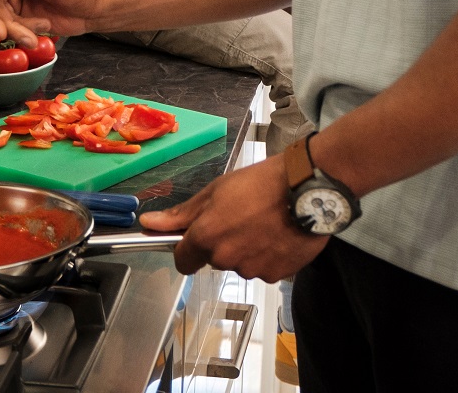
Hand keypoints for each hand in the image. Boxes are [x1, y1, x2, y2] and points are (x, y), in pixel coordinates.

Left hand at [138, 155, 328, 281]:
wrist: (306, 187)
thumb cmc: (262, 182)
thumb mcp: (216, 190)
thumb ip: (182, 214)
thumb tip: (150, 224)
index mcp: (206, 235)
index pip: (182, 260)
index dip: (188, 248)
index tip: (196, 238)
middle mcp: (226, 257)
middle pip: (214, 259)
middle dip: (222, 243)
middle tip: (240, 218)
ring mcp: (252, 269)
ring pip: (240, 264)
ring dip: (247, 250)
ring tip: (264, 223)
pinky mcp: (275, 275)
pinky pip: (264, 269)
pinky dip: (268, 256)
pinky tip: (278, 234)